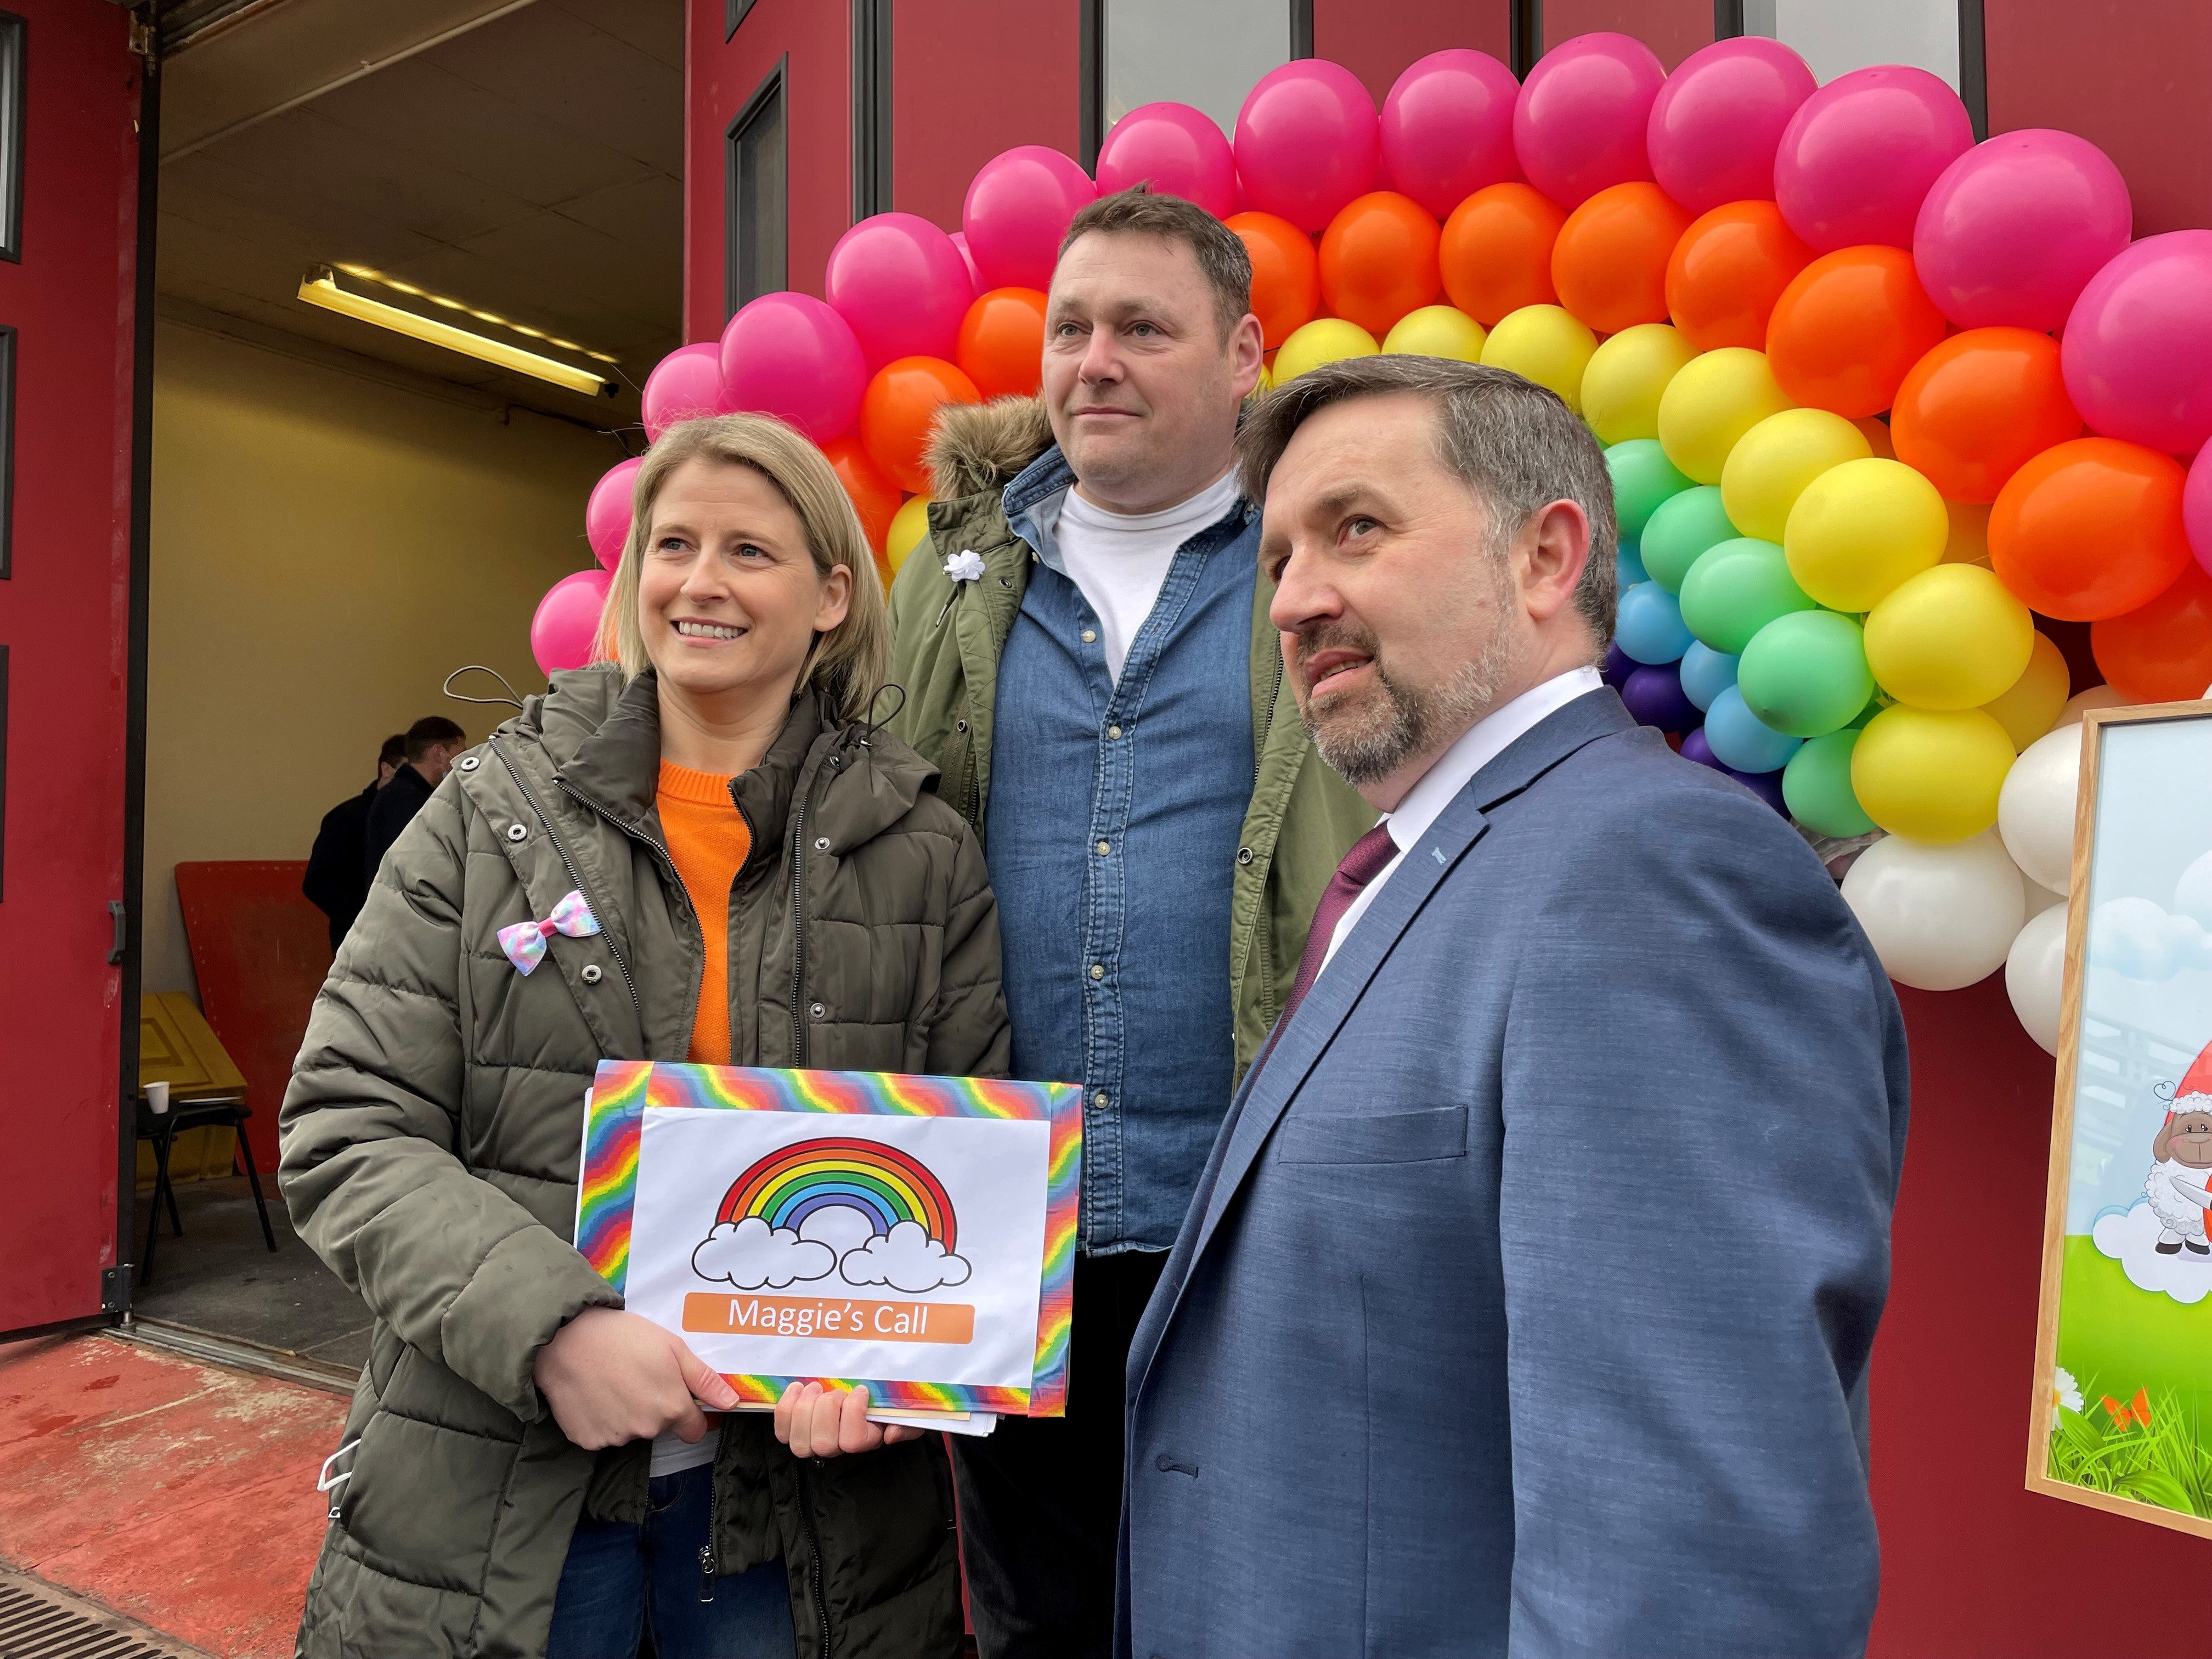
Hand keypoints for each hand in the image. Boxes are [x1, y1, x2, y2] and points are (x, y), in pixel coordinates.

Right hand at [532, 1307, 738, 1449]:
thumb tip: (732, 1402)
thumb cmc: (624, 1337)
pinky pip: (601, 1434)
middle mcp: (646, 1430)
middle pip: (660, 1427)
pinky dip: (600, 1419)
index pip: (694, 1430)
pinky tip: (593, 1393)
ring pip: (630, 1431)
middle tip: (637, 1377)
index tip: (675, 1396)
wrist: (566, 1339)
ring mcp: (614, 1438)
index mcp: (671, 1408)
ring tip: (612, 1380)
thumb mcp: (673, 1348)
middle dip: (654, 1408)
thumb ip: (704, 1380)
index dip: (689, 1414)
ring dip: (626, 1413)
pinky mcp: (587, 1440)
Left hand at [773, 1382, 919, 1457]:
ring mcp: (813, 1441)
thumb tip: (891, 1434)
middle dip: (826, 1410)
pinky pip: (782, 1431)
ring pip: (799, 1442)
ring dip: (805, 1409)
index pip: (853, 1441)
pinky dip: (785, 1409)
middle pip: (823, 1444)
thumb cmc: (884, 1403)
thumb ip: (907, 1426)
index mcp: (864, 1439)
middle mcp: (837, 1446)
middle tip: (835, 1390)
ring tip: (816, 1387)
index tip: (861, 1389)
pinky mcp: (793, 1431)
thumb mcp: (905, 1412)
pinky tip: (797, 1388)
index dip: (853, 1413)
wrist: (859, 1393)